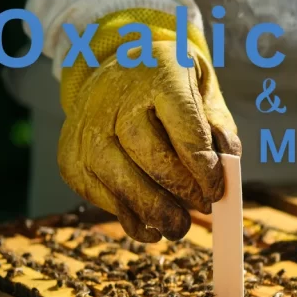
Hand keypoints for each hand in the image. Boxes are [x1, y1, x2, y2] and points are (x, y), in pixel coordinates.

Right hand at [58, 41, 240, 241]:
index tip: (217, 191)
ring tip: (178, 227)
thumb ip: (219, 129)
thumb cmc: (172, 87)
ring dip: (150, 208)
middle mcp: (114, 95)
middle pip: (144, 149)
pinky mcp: (70, 152)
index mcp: (159, 72)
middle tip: (203, 208)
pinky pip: (95, 190)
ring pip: (114, 173)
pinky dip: (125, 215)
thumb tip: (227, 168)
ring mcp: (86, 123)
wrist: (120, 69)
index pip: (182, 125)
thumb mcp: (204, 93)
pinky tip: (150, 227)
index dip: (203, 165)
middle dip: (178, 188)